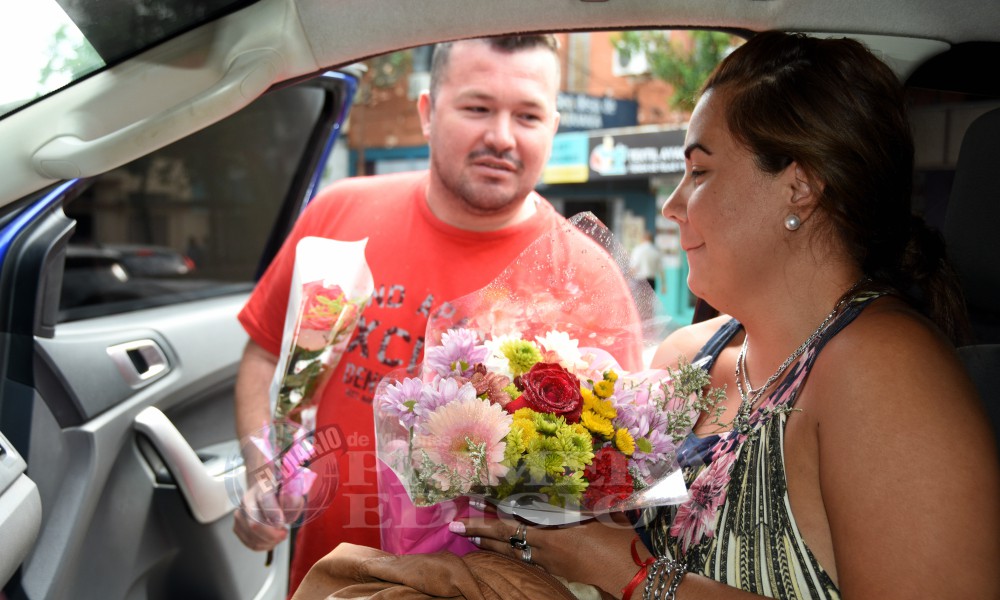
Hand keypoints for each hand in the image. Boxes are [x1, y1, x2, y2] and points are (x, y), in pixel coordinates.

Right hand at [233, 483, 303, 551]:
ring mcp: (239, 515)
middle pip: (255, 524)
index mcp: (260, 488)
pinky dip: (264, 546)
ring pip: (252, 536)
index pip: (264, 501)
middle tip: (284, 533)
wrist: (262, 492)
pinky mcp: (237, 527)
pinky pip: (251, 543)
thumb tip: (290, 518)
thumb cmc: (278, 494)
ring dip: (270, 542)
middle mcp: (246, 501)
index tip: (282, 523)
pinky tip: (271, 541)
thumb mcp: (289, 491)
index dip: (274, 515)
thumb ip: (293, 501)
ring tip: (279, 536)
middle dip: (273, 534)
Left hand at [450, 503, 642, 594]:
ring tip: (472, 539)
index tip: (468, 505)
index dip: (486, 518)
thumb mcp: (601, 512)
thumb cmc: (619, 541)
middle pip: (504, 542)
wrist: (631, 575)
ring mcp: (550, 564)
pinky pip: (528, 560)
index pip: (510, 525)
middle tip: (454, 526)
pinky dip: (513, 553)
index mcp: (552, 533)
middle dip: (477, 534)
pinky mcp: (559, 572)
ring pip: (513, 553)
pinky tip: (507, 550)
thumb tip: (582, 477)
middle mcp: (545, 550)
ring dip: (492, 545)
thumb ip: (585, 497)